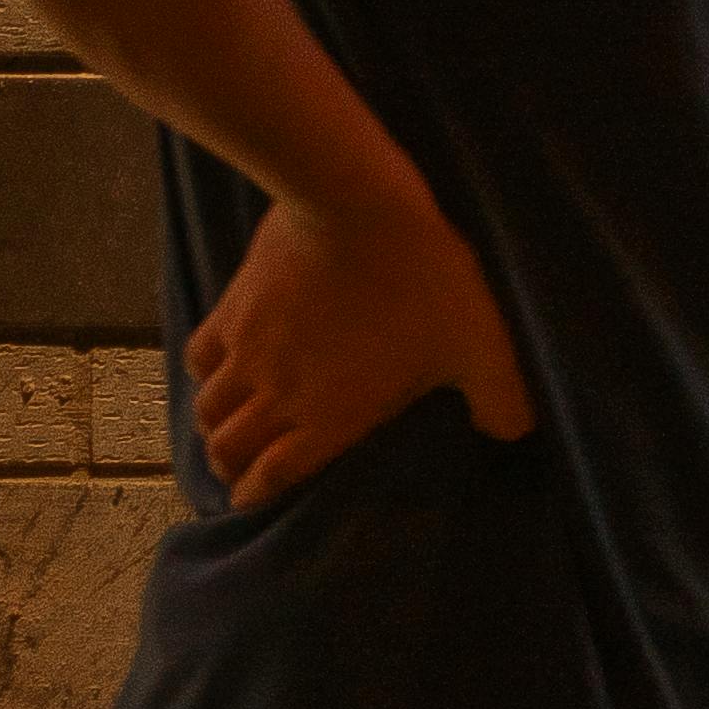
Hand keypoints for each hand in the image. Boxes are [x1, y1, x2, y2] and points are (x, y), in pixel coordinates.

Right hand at [187, 179, 529, 508]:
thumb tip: (512, 433)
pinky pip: (197, 357)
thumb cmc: (424, 280)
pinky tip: (215, 373)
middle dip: (231, 470)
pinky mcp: (231, 307)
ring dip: (212, 429)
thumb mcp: (482, 345)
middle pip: (227, 449)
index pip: (273, 476)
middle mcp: (274, 394)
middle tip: (241, 474)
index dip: (257, 497)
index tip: (255, 502)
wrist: (356, 206)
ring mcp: (245, 351)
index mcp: (329, 417)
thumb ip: (500, 397)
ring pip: (207, 409)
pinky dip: (201, 377)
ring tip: (225, 433)